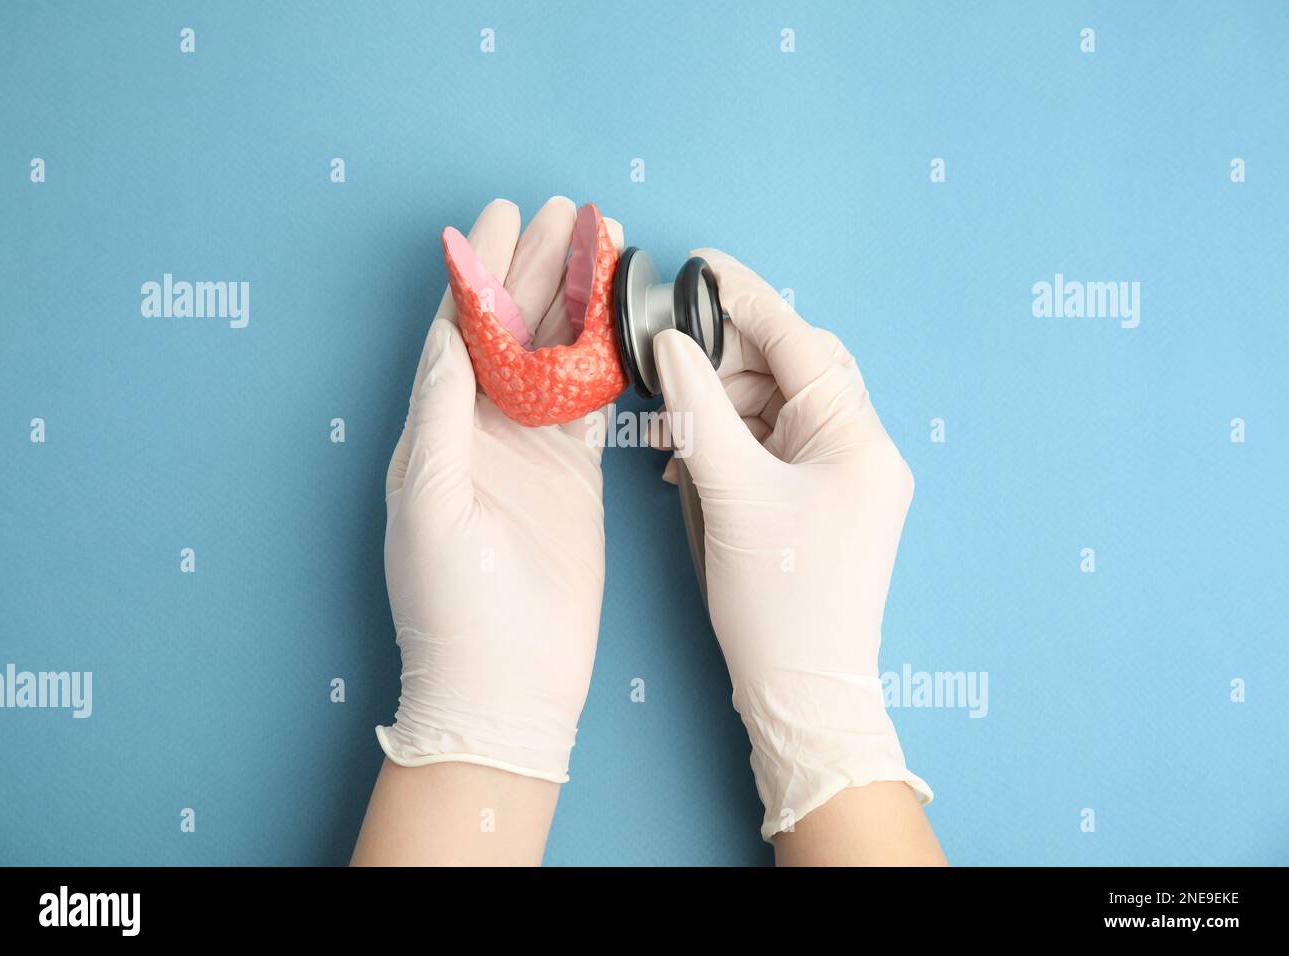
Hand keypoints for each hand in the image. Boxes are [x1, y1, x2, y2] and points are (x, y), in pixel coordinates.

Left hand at [376, 197, 622, 781]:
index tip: (499, 215)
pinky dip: (606, 357)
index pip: (458, 332)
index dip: (479, 271)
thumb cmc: (451, 605)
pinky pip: (590, 401)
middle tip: (563, 210)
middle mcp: (481, 430)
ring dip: (575, 299)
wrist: (508, 682)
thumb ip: (442, 415)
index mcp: (435, 430)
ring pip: (556, 355)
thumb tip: (452, 336)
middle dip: (536, 266)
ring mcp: (530, 450)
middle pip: (513, 329)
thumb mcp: (430, 503)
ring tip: (599, 242)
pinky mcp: (574, 475)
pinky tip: (619, 317)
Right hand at [651, 249, 931, 839]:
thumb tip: (670, 345)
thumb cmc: (778, 601)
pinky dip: (733, 442)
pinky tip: (690, 458)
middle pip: (793, 370)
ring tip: (672, 428)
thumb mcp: (731, 495)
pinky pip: (774, 448)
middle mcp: (862, 450)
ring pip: (778, 409)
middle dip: (730, 358)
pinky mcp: (822, 502)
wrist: (803, 692)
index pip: (800, 343)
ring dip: (724, 405)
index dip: (748, 299)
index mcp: (857, 440)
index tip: (702, 264)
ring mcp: (845, 478)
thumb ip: (699, 411)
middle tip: (672, 357)